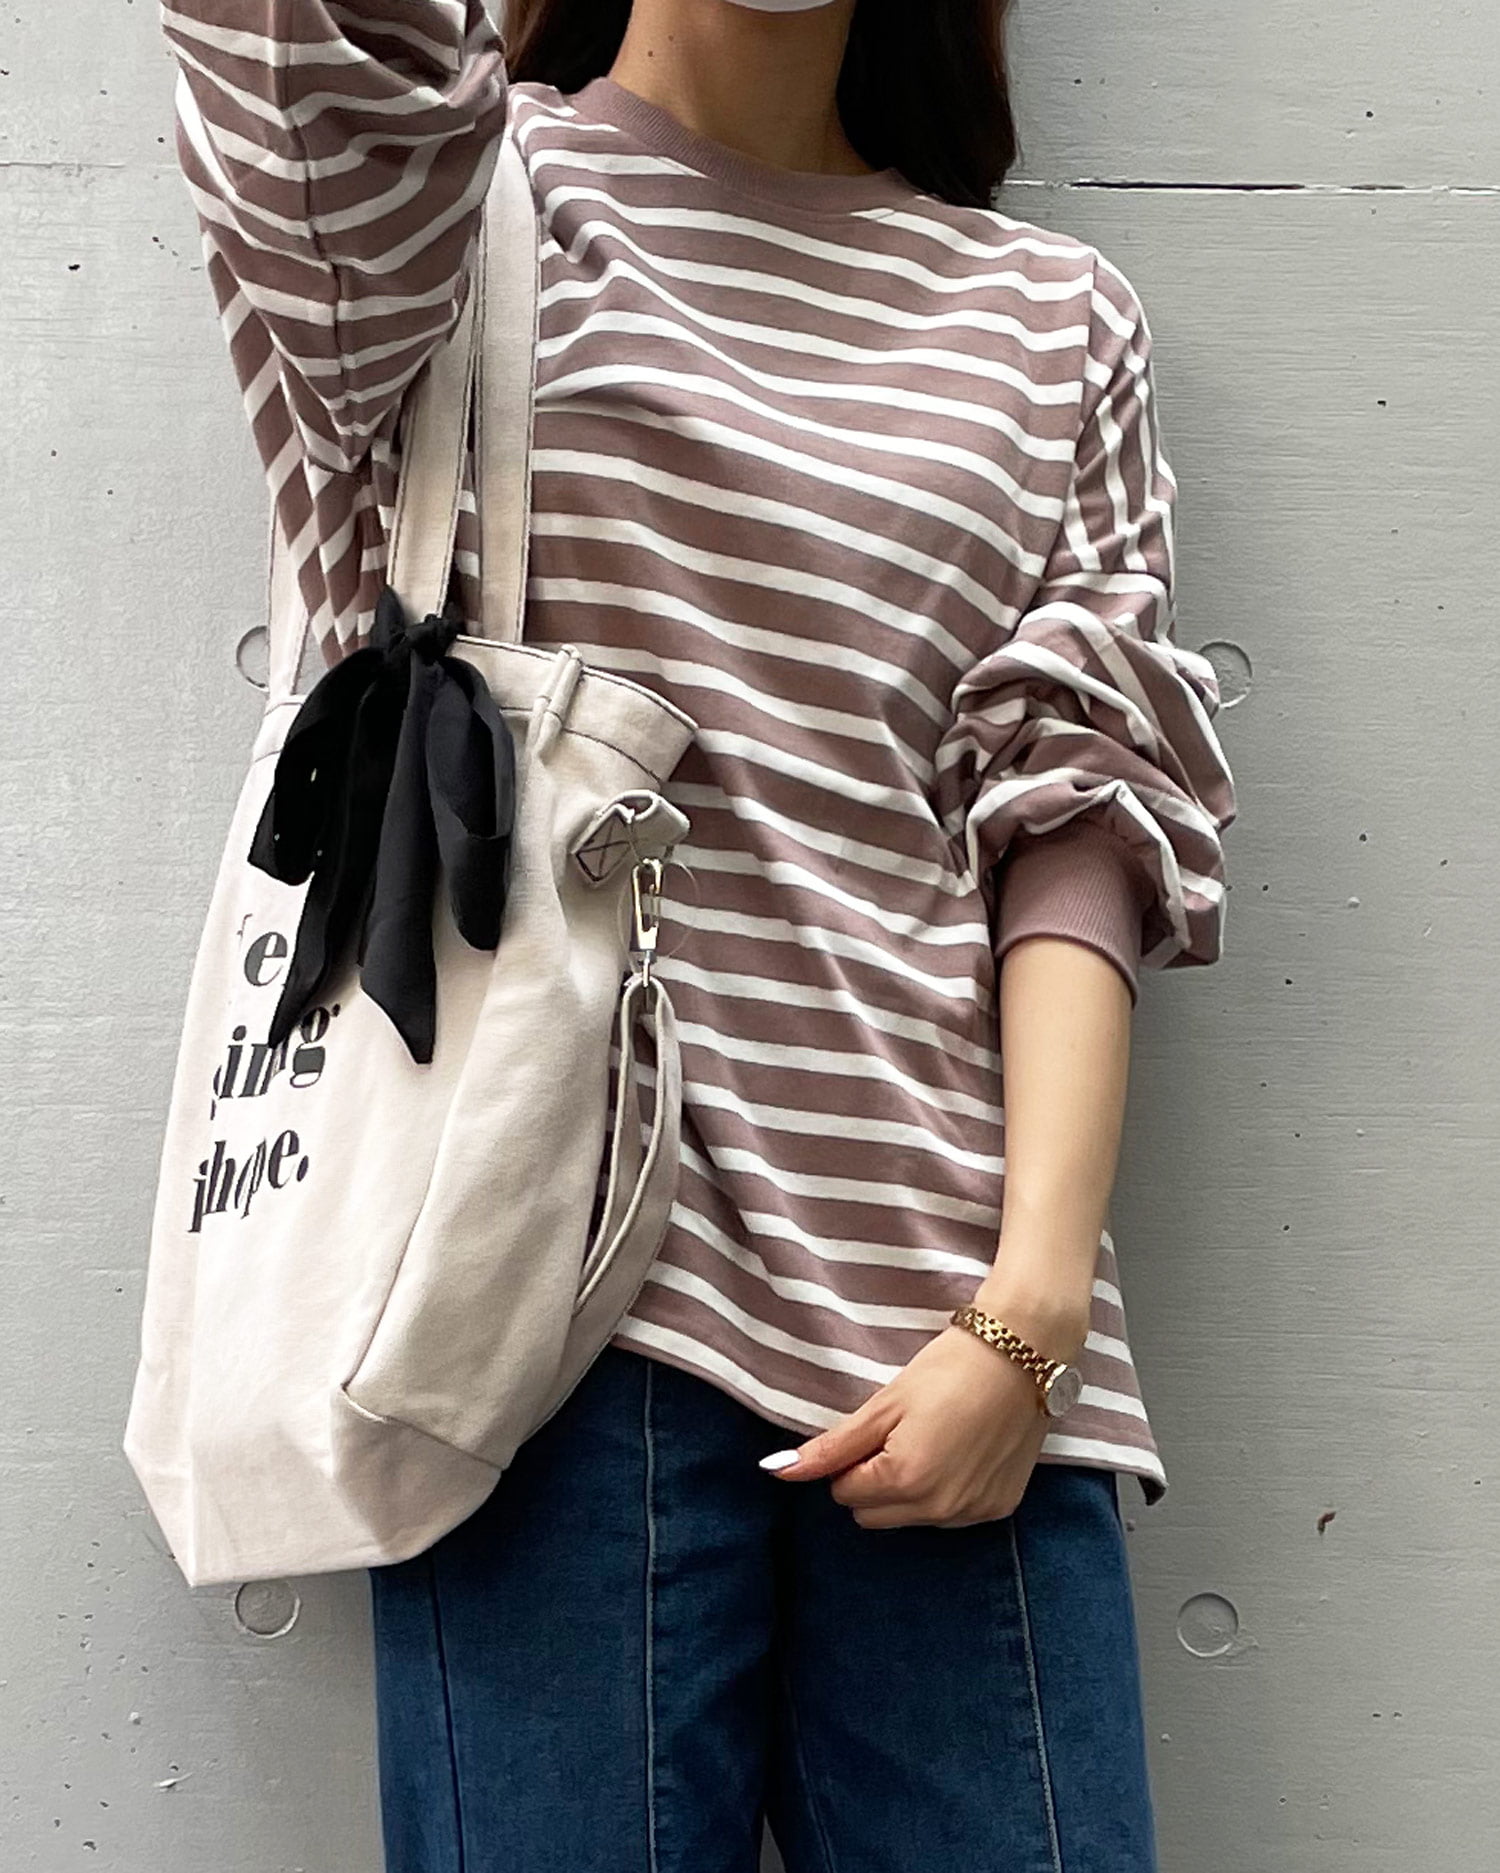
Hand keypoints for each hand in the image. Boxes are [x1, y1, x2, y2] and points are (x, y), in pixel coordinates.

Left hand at [759, 1297, 1086, 1529]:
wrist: (1024, 1353)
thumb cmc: (949, 1368)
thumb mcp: (884, 1404)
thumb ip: (831, 1447)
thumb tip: (776, 1472)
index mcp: (905, 1480)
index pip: (844, 1493)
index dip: (850, 1460)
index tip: (874, 1428)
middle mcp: (940, 1509)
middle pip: (874, 1515)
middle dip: (874, 1481)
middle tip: (899, 1433)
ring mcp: (973, 1513)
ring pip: (913, 1518)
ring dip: (910, 1489)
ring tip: (934, 1437)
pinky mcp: (999, 1508)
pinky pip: (952, 1515)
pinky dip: (946, 1489)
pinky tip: (961, 1450)